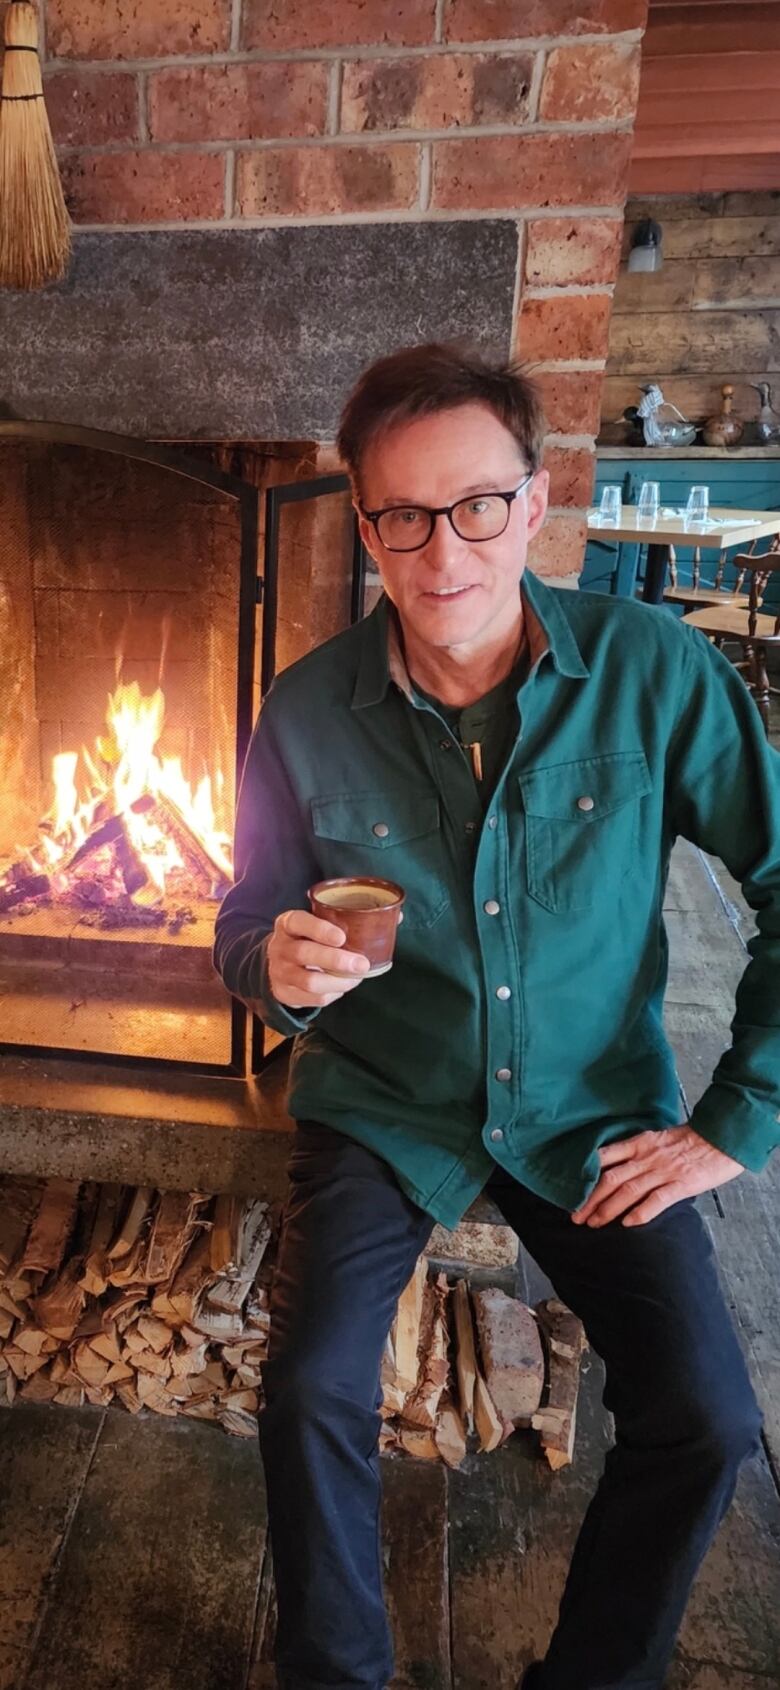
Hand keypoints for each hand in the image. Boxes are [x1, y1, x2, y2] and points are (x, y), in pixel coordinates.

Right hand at [266, 908, 369, 1008]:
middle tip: (362, 964)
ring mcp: (279, 972)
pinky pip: (313, 998)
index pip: (298, 922)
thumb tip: (387, 922)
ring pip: (309, 981)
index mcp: (287, 924)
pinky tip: (342, 986)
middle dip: (336, 960)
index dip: (320, 930)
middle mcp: (279, 947)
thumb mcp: (314, 925)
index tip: (342, 938)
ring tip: (356, 978)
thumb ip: (341, 922)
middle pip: (304, 953)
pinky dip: (333, 994)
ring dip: (338, 982)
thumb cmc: (307, 940)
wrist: (280, 965)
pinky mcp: (284, 993)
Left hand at [571, 1125, 743, 1228]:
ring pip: (628, 1191)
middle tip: (576, 1216)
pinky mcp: (681, 1184)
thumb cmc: (691, 1139)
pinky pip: (657, 1200)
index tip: (572, 1190)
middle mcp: (647, 1156)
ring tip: (594, 1224)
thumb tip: (620, 1166)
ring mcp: (663, 1171)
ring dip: (608, 1209)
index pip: (605, 1156)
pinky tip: (628, 1224)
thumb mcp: (658, 1137)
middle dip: (590, 1198)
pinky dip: (641, 1212)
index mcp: (640, 1142)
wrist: (721, 1136)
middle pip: (611, 1178)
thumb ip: (640, 1150)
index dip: (586, 1174)